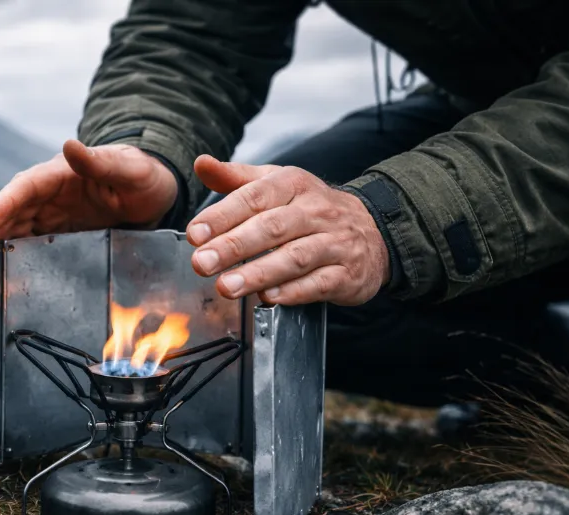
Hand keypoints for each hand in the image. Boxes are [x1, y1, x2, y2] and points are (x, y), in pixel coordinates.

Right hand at [0, 139, 177, 250]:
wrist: (156, 193)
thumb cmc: (143, 174)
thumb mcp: (128, 168)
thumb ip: (100, 161)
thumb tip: (69, 145)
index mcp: (60, 174)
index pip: (24, 188)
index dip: (1, 205)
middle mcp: (50, 195)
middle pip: (12, 212)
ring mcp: (54, 215)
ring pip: (17, 230)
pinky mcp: (61, 234)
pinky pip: (34, 246)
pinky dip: (17, 257)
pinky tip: (5, 275)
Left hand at [186, 156, 389, 305]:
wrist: (373, 231)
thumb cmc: (310, 209)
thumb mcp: (276, 185)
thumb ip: (236, 179)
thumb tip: (201, 163)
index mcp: (294, 184)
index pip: (255, 197)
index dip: (222, 215)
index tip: (195, 234)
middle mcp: (317, 211)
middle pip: (272, 227)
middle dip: (234, 246)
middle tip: (202, 263)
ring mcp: (335, 243)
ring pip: (295, 257)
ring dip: (258, 273)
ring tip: (227, 286)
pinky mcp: (347, 273)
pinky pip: (320, 283)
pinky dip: (293, 291)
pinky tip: (268, 297)